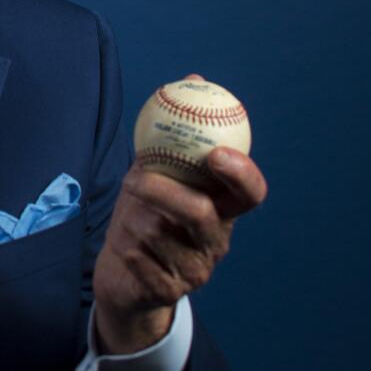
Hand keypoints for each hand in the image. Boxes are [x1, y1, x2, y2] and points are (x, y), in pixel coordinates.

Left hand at [91, 75, 267, 354]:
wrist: (121, 273)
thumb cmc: (144, 213)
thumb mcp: (154, 171)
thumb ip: (171, 133)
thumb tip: (194, 78)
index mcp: (222, 208)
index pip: (249, 193)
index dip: (242, 174)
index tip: (216, 154)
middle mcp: (216, 239)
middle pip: (203, 215)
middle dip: (167, 194)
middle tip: (137, 178)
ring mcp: (196, 269)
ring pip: (163, 236)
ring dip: (134, 220)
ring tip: (126, 216)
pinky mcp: (170, 292)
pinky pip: (141, 260)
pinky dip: (124, 247)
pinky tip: (123, 247)